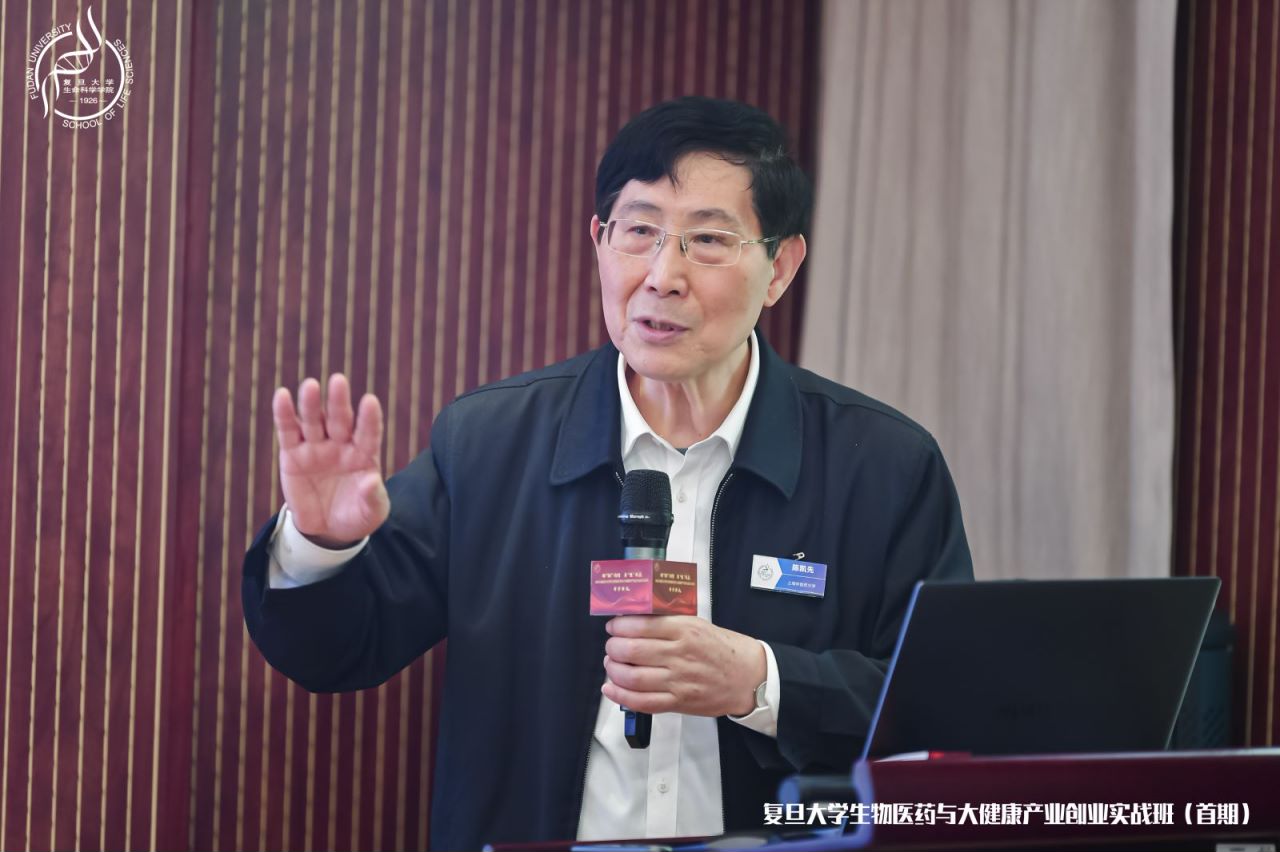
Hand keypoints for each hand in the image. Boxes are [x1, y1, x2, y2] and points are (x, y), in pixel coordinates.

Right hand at [272, 374, 388, 547]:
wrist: (327, 529)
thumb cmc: (356, 515)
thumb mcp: (370, 513)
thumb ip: (372, 497)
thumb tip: (372, 480)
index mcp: (364, 454)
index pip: (368, 432)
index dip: (369, 418)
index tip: (370, 401)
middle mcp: (341, 444)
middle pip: (340, 419)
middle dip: (339, 401)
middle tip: (338, 381)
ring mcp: (316, 446)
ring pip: (313, 420)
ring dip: (311, 404)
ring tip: (310, 385)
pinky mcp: (293, 453)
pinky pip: (288, 431)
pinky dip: (284, 414)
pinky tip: (281, 395)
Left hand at [601, 615, 765, 717]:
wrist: (748, 677)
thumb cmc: (724, 650)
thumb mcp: (699, 624)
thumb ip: (669, 622)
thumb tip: (636, 619)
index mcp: (684, 631)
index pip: (640, 625)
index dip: (619, 626)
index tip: (614, 626)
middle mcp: (679, 655)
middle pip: (631, 651)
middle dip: (613, 647)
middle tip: (611, 645)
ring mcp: (678, 681)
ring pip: (632, 677)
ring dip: (614, 670)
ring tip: (612, 664)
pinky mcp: (678, 702)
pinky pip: (642, 702)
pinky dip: (620, 696)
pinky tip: (611, 688)